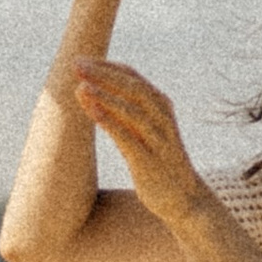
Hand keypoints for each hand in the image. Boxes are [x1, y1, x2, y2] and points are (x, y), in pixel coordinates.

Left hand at [74, 58, 207, 229]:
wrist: (186, 200)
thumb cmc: (159, 164)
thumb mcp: (144, 133)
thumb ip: (125, 114)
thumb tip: (94, 94)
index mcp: (161, 107)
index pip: (133, 77)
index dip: (107, 67)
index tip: (82, 60)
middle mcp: (162, 118)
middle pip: (132, 87)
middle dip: (103, 74)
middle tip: (76, 64)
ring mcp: (158, 139)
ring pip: (131, 109)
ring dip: (105, 94)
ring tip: (80, 85)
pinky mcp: (150, 161)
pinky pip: (128, 136)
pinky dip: (109, 120)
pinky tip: (91, 109)